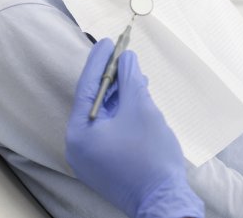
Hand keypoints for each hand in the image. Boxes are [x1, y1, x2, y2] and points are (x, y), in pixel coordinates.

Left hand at [66, 39, 203, 217]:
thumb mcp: (141, 108)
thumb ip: (130, 79)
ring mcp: (91, 157)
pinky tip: (137, 99)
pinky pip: (109, 129)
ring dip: (120, 94)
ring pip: (103, 115)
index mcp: (78, 133)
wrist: (164, 201)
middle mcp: (78, 146)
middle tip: (124, 54)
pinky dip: (122, 112)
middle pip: (93, 101)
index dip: (99, 61)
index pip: (86, 87)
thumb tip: (127, 58)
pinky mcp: (105, 163)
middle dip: (112, 77)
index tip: (108, 41)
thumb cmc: (150, 156)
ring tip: (136, 75)